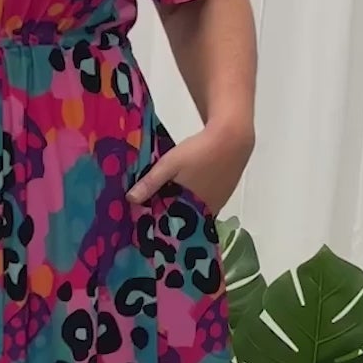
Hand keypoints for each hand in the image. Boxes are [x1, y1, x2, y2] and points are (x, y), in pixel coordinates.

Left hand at [127, 122, 253, 218]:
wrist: (232, 138)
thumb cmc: (199, 152)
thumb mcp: (170, 164)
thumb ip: (150, 183)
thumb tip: (130, 200)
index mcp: (192, 208)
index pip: (171, 224)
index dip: (158, 221)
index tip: (143, 220)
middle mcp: (207, 211)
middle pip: (184, 218)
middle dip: (168, 214)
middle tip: (151, 207)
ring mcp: (218, 203)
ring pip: (194, 210)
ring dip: (181, 206)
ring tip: (165, 198)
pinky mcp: (224, 194)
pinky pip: (204, 202)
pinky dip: (193, 199)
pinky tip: (184, 188)